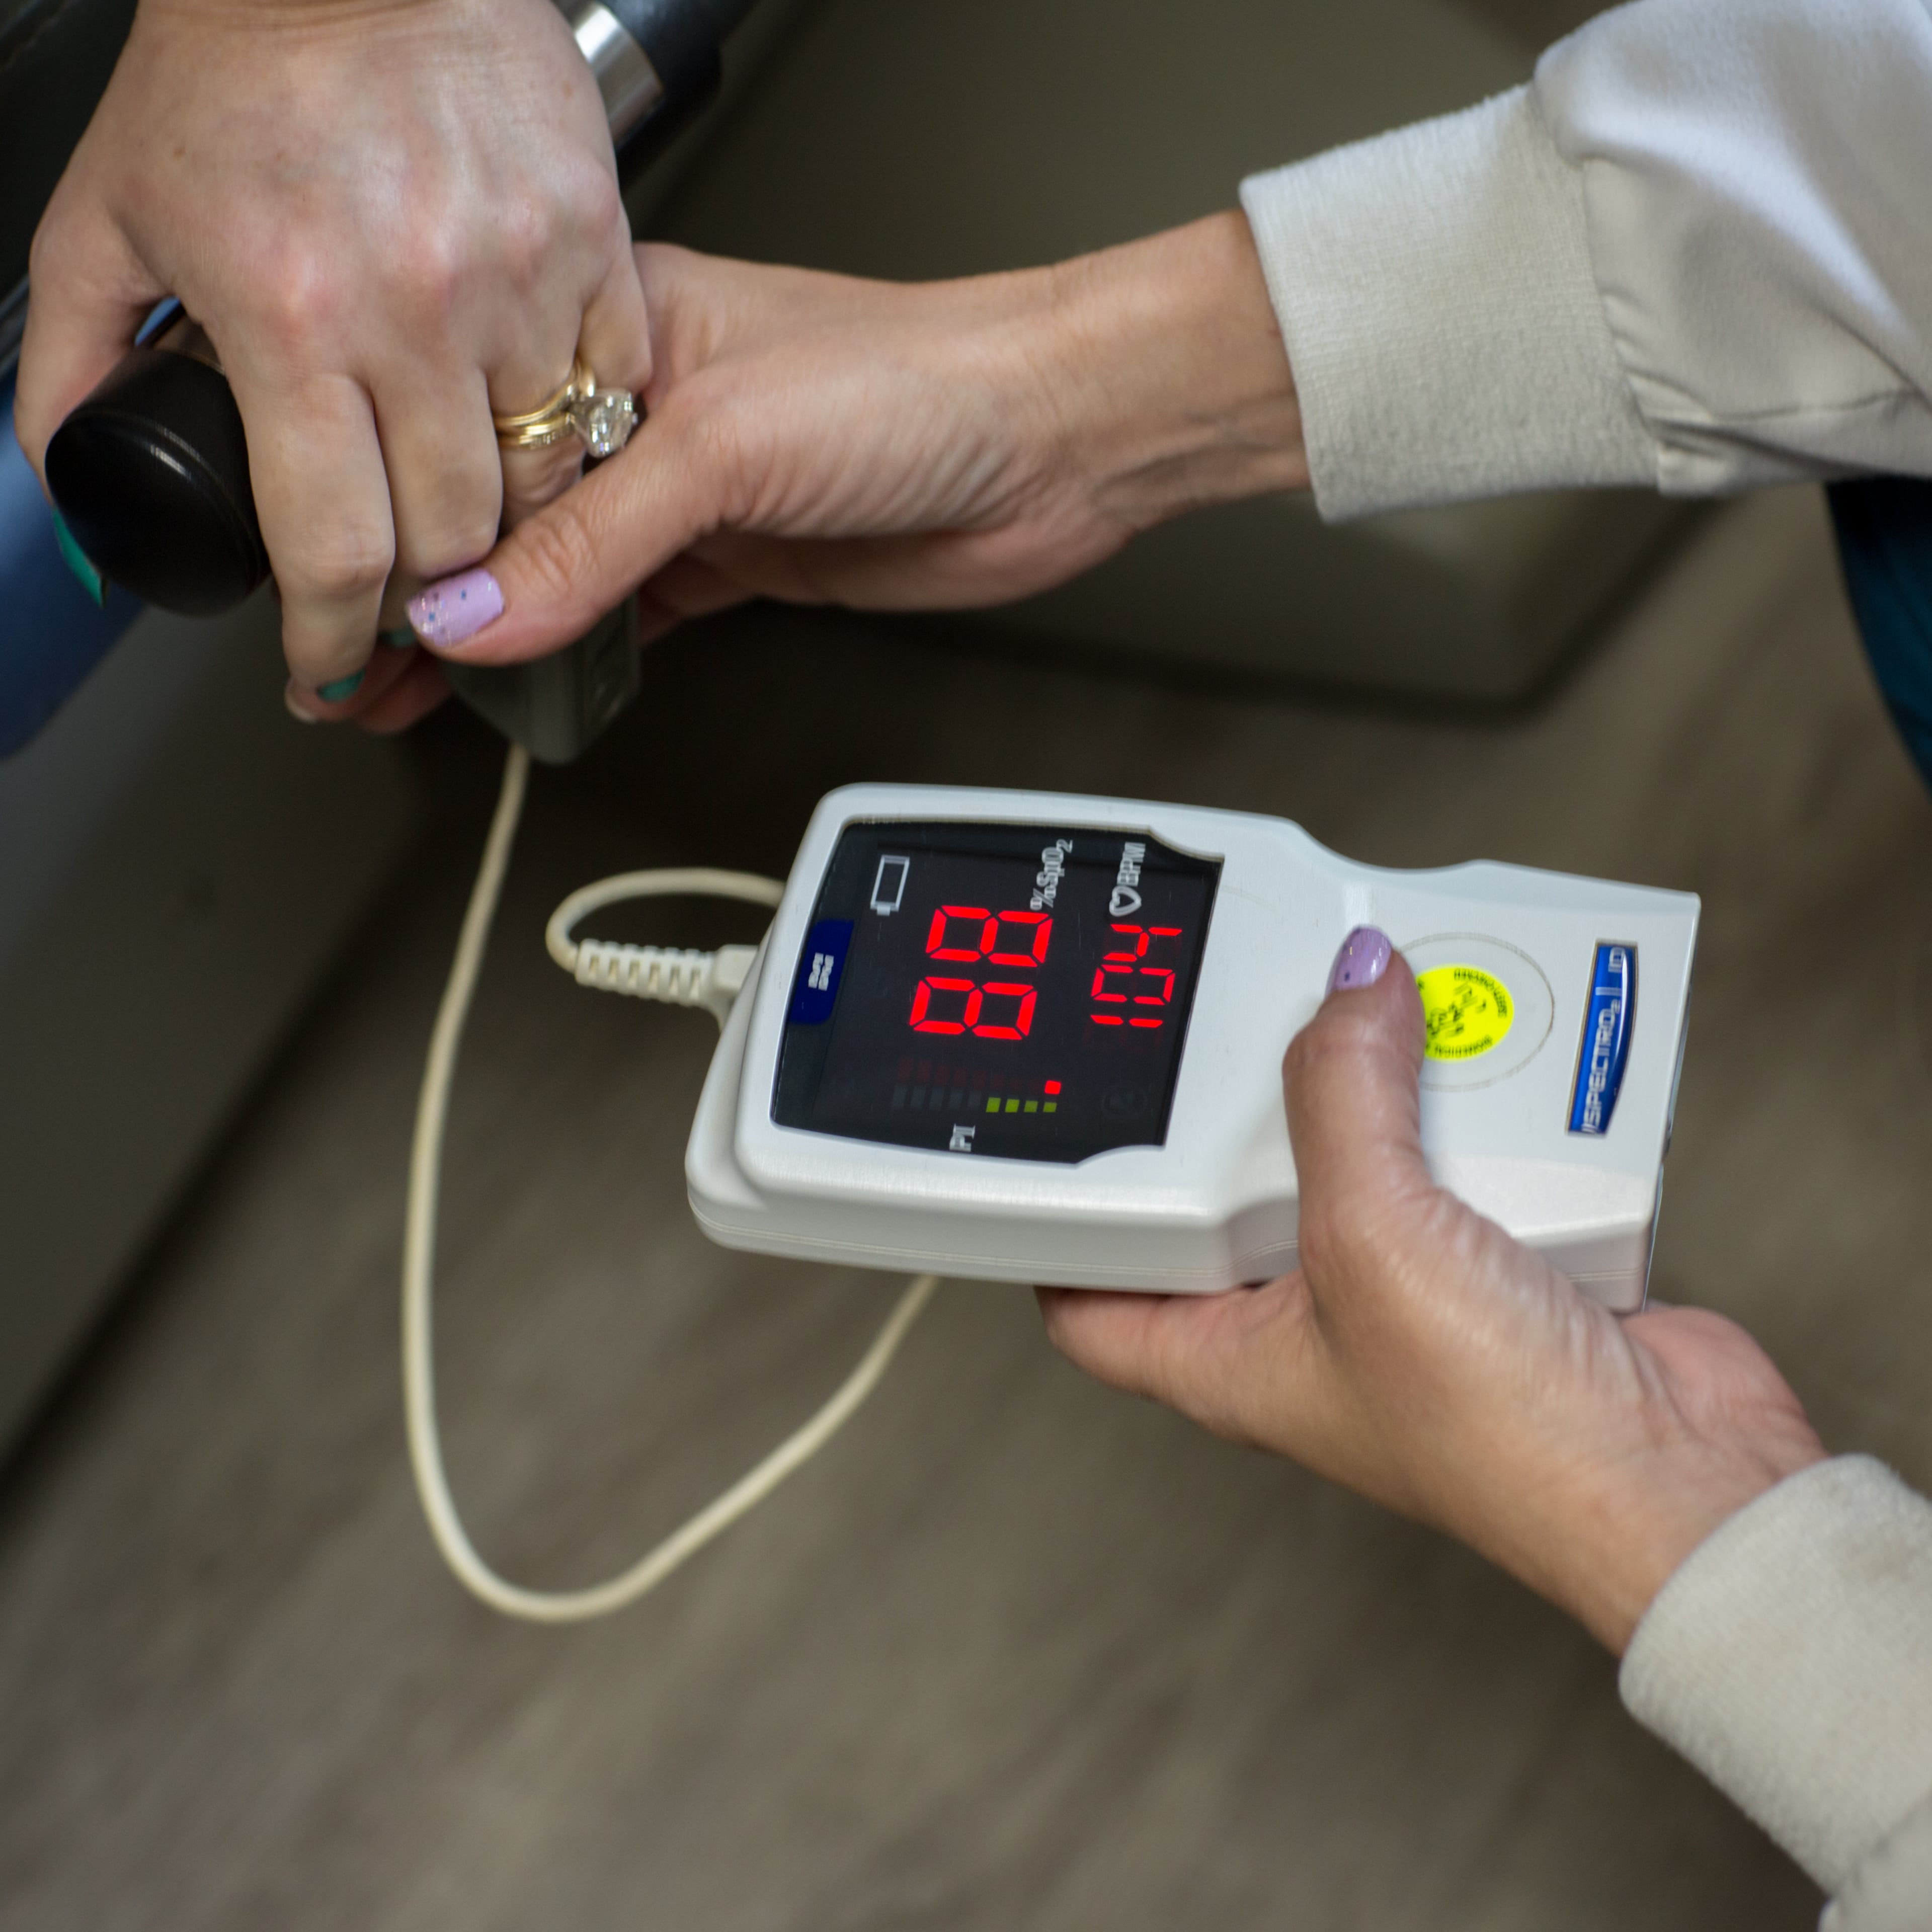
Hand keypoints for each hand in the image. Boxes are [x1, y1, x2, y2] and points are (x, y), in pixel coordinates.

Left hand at [14, 0, 648, 725]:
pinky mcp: (592, 242)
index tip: (330, 669)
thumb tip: (71, 482)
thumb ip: (73, 363)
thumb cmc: (241, 58)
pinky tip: (539, 419)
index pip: (336, 551)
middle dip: (422, 593)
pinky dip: (584, 427)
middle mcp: (416, 309)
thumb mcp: (107, 216)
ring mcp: (519, 279)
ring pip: (546, 478)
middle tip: (400, 591)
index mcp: (291, 316)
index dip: (335, 641)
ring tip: (466, 502)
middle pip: (454, 538)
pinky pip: (613, 388)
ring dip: (508, 517)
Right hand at [395, 212, 1307, 662]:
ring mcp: (695, 493)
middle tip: (347, 661)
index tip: (348, 593)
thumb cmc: (918, 380)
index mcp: (620, 332)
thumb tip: (475, 614)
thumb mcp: (724, 447)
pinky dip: (576, 654)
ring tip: (406, 691)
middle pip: (504, 512)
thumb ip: (590, 541)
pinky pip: (630, 615)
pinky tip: (522, 684)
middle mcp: (646, 409)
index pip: (473, 434)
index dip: (406, 519)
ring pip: (560, 575)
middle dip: (427, 591)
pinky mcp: (739, 559)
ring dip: (492, 636)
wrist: (1054, 443)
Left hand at [1040, 931, 1826, 1652]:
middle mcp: (1305, 1322)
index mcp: (1226, 1354)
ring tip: (1397, 1012)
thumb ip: (1344, 1093)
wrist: (1680, 1484)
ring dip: (1389, 1083)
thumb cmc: (1504, 1436)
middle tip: (1261, 1010)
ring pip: (1363, 1150)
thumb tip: (1349, 981)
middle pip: (1235, 1185)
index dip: (1064, 1219)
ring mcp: (1403, 1289)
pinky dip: (1483, 1103)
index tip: (1066, 1125)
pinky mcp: (1492, 1256)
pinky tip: (1495, 1058)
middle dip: (1254, 1100)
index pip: (1093, 1289)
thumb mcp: (1373, 1236)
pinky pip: (1465, 1152)